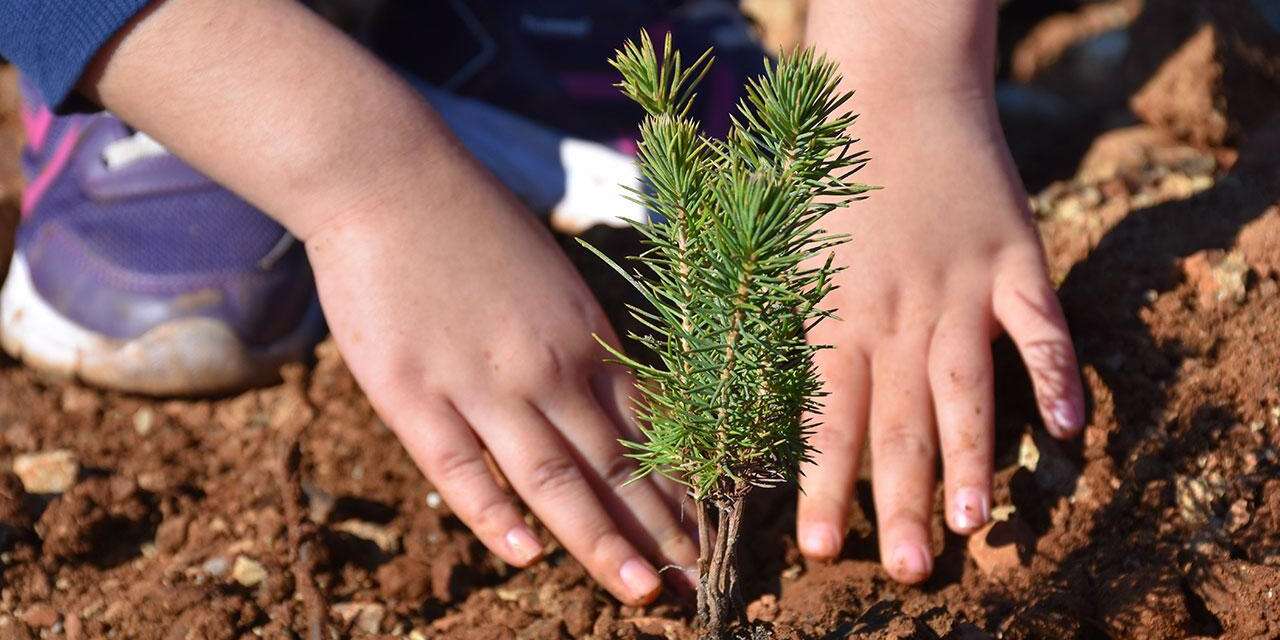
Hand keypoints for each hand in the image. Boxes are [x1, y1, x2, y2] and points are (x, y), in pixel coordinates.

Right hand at [79, 0, 696, 603]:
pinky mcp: (414, 393)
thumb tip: (610, 396)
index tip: (709, 533)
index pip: (646, 428)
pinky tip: (528, 555)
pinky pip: (461, 467)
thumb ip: (578, 340)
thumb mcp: (550, 275)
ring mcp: (480, 383)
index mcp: (583, 335)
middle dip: (659, 531)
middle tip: (698, 588)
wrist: (386, 178)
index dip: (679, 487)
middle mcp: (545, 366)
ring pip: (554, 477)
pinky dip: (496, 514)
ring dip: (602, 539)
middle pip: (613, 465)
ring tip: (644, 590)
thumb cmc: (471, 220)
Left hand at [794, 88, 1084, 581]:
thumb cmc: (822, 176)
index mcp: (833, 315)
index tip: (820, 549)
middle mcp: (896, 314)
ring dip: (973, 459)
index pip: (825, 418)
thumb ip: (785, 327)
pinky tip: (1069, 428)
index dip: (822, 486)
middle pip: (898, 422)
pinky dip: (1058, 373)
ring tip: (976, 526)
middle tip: (906, 569)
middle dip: (899, 502)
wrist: (889, 89)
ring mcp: (960, 289)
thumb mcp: (785, 251)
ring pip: (966, 388)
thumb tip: (762, 405)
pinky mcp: (1014, 260)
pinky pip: (1041, 327)